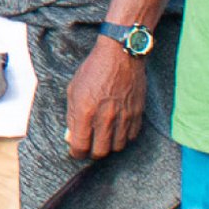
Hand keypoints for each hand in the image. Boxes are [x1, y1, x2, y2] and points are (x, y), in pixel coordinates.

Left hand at [63, 40, 145, 160]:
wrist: (120, 54)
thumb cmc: (93, 70)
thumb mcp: (73, 90)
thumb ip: (71, 116)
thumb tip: (70, 137)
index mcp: (85, 111)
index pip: (80, 146)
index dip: (76, 153)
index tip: (76, 151)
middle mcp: (105, 117)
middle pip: (100, 152)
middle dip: (93, 152)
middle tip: (91, 146)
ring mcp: (123, 116)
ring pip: (117, 147)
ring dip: (110, 145)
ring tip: (105, 137)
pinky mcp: (137, 113)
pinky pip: (131, 136)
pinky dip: (124, 137)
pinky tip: (118, 129)